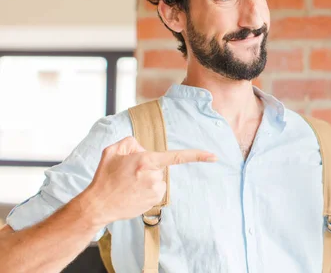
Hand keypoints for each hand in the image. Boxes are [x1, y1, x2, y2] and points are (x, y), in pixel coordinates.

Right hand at [85, 136, 216, 224]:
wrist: (98, 205)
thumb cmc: (105, 177)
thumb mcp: (112, 151)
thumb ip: (130, 142)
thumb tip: (144, 148)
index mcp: (146, 161)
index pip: (176, 157)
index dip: (197, 155)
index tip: (214, 156)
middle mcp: (154, 176)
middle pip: (159, 165)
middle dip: (148, 165)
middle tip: (129, 172)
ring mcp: (155, 191)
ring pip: (158, 177)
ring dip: (147, 178)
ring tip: (129, 184)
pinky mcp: (154, 201)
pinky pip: (156, 189)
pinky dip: (147, 189)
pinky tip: (133, 192)